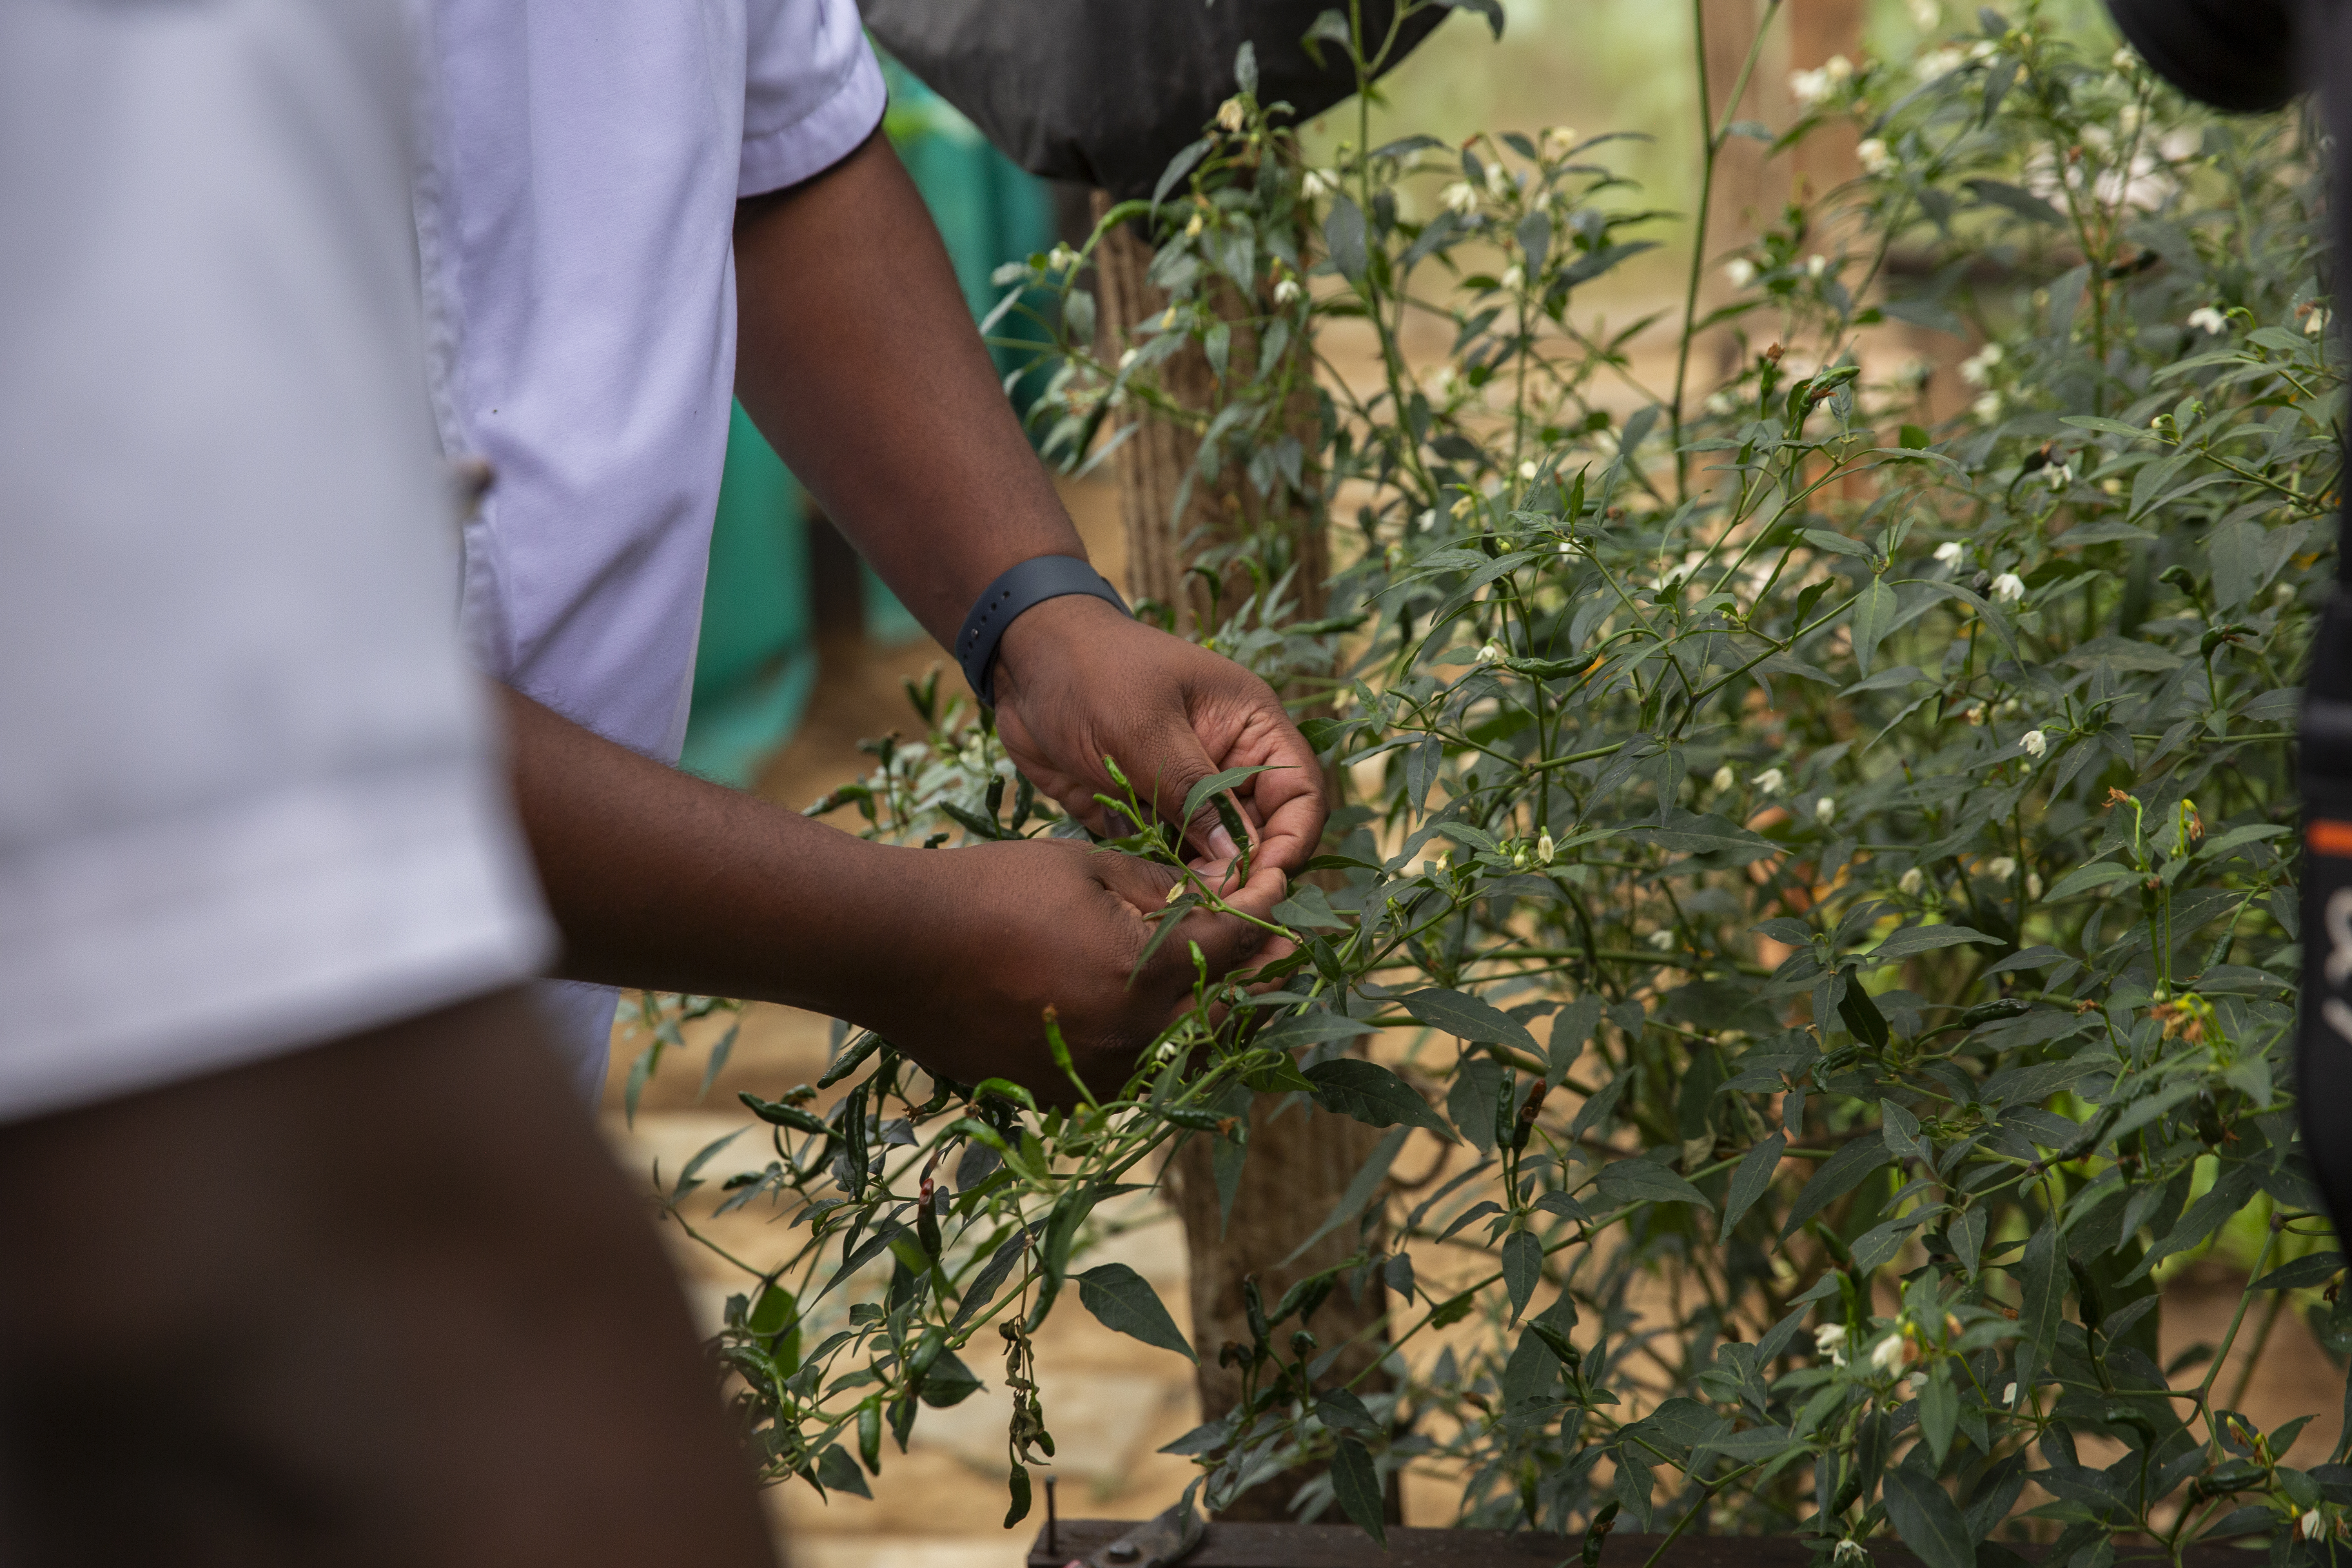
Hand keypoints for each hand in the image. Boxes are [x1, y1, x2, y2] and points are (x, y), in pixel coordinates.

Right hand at [860, 836, 1289, 1096]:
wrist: (894, 950)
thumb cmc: (990, 890)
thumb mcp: (1086, 867)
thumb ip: (1162, 888)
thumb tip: (1218, 897)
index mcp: (1144, 976)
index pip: (1237, 948)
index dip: (1266, 917)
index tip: (1278, 898)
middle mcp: (1131, 1039)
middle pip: (1225, 1014)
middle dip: (1250, 978)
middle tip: (1261, 946)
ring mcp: (1096, 1078)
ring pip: (1181, 1055)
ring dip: (1204, 1019)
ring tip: (1212, 983)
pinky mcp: (1060, 1097)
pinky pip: (1128, 1078)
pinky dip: (1147, 1049)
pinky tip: (1140, 1016)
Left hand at [990, 596, 1329, 880]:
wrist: (1021, 663)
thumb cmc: (1089, 672)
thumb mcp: (1144, 729)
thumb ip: (1194, 794)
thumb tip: (1241, 861)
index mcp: (1250, 727)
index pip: (1300, 794)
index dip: (1290, 842)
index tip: (1261, 883)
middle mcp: (1228, 764)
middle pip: (1264, 835)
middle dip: (1246, 875)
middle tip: (1214, 909)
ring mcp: (1187, 792)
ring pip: (1217, 856)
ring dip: (1203, 885)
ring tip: (1180, 910)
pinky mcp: (1148, 814)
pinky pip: (1170, 859)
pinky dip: (1163, 879)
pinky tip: (1147, 898)